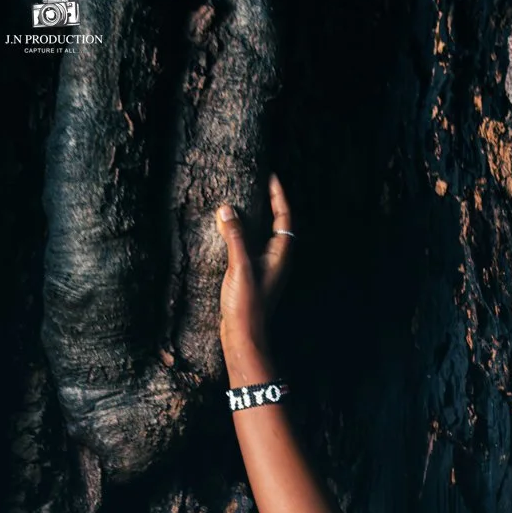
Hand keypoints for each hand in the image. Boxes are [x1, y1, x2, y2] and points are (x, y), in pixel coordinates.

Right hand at [214, 171, 294, 374]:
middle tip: (258, 182)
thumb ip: (235, 237)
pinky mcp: (253, 277)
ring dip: (256, 218)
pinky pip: (251, 247)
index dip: (279, 196)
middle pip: (277, 225)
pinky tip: (229, 231)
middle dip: (270, 203)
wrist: (244, 336)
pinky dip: (243, 234)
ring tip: (243, 200)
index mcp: (280, 256)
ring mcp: (265, 270)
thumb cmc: (248, 305)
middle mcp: (276, 261)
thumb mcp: (240, 267)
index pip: (284, 218)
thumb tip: (227, 209)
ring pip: (264, 236)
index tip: (271, 175)